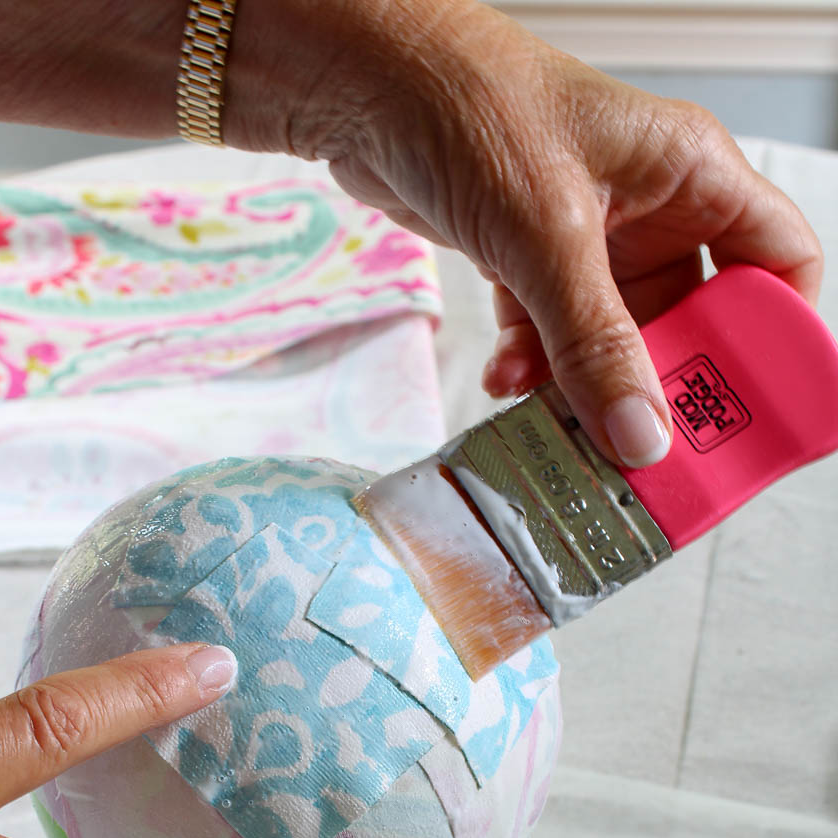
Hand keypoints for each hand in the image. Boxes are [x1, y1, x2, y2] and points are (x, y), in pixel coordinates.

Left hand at [236, 0, 822, 467]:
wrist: (367, 84)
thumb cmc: (471, 106)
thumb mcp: (546, 237)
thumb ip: (595, 344)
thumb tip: (640, 435)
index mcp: (692, 175)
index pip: (779, 263)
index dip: (775, 339)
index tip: (747, 410)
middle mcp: (653, 208)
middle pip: (697, 321)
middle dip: (667, 385)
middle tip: (645, 444)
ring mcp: (593, 238)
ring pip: (618, 340)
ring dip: (588, 388)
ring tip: (561, 426)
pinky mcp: (534, 259)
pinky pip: (555, 336)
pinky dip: (535, 367)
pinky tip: (507, 382)